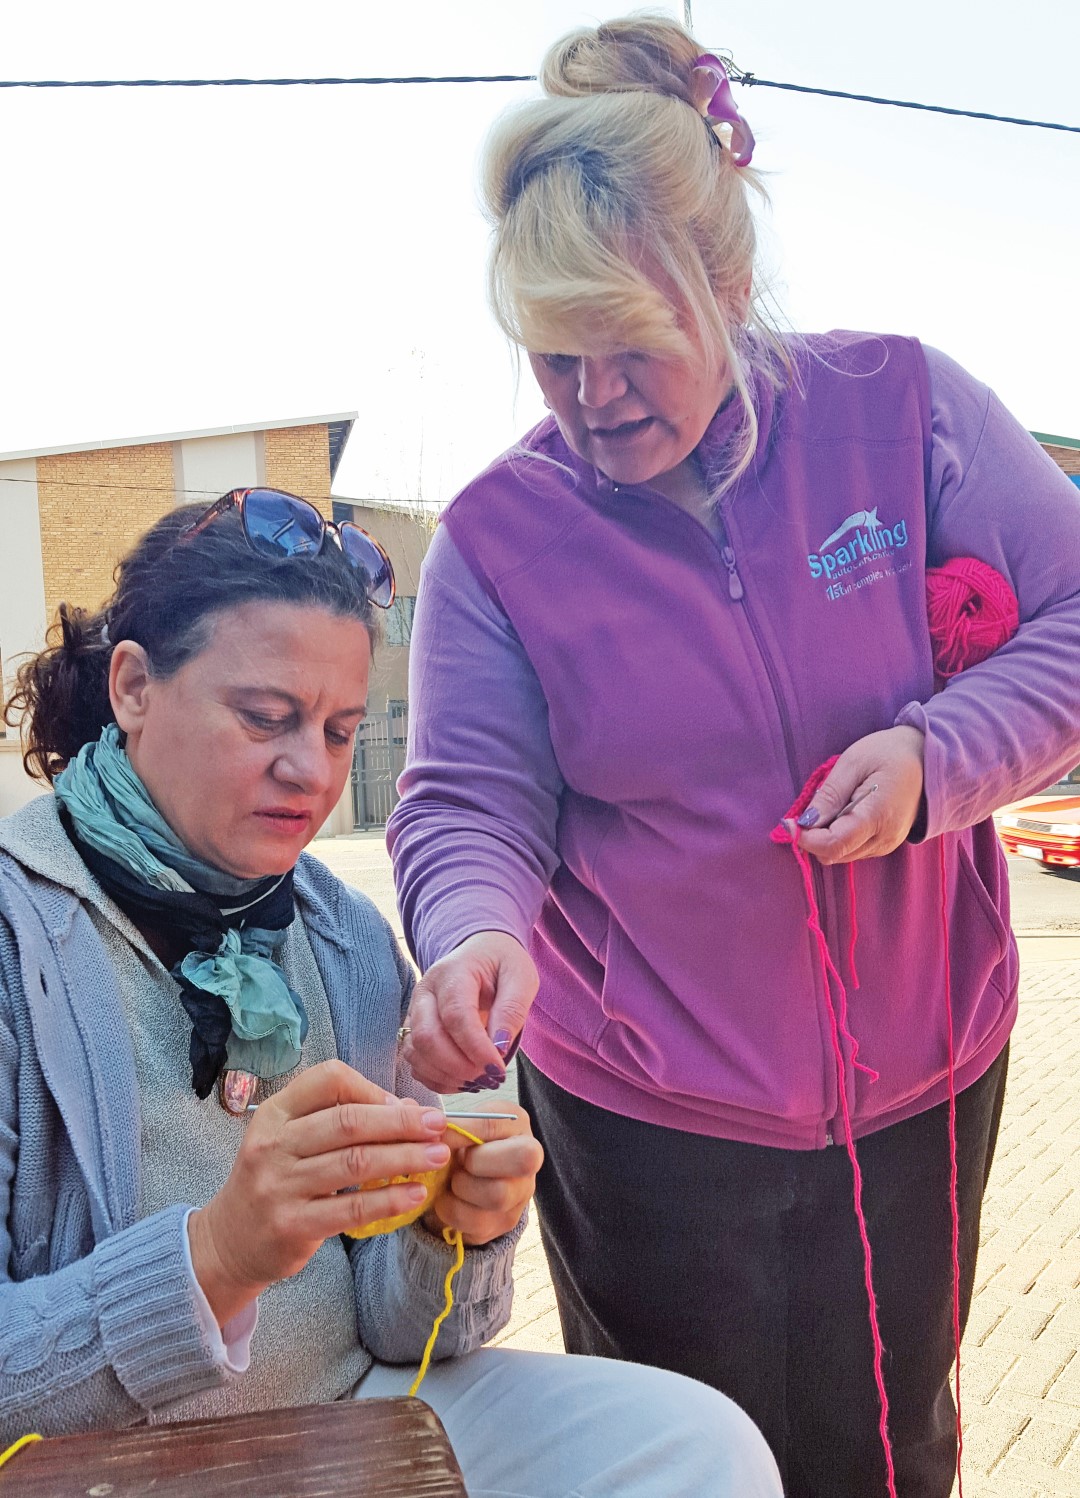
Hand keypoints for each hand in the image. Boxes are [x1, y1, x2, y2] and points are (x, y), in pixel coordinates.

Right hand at [188, 1060, 451, 1326]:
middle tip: (438, 1126)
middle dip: (401, 1122)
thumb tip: (407, 1111)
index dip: (372, 1088)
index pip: (328, 1080)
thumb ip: (339, 1122)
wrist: (229, 1240)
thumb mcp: (291, 1140)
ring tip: (437, 1156)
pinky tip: (415, 1193)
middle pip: (348, 1121)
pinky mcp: (291, 1224)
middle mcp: (273, 1144)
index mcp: (275, 1112)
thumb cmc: (275, 1180)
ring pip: (354, 1162)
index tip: (403, 1105)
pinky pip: (351, 1207)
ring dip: (404, 1157)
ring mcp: (279, 1185)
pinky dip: (389, 1199)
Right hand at [401, 931, 538, 1093]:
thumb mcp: (521, 977)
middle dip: (458, 1066)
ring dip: (447, 1076)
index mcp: (453, 972)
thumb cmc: (502, 965)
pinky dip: (437, 1079)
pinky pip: (415, 1064)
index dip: (475, 1048)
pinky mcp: (413, 1031)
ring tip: (479, 1080)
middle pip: (427, 1037)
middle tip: (489, 1077)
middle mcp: (425, 992)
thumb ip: (512, 1010)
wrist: (482, 954)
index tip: (497, 1069)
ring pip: (416, 1054)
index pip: (456, 1015)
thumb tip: (498, 1048)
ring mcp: (414, 1012)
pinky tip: (463, 1080)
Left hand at [422, 1104, 542, 1245]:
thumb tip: (428, 1125)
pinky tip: (447, 1198)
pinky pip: (477, 1221)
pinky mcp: (504, 1222)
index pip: (495, 1123)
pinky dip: (452, 1209)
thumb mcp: (458, 1126)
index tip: (436, 1135)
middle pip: (522, 1159)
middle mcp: (530, 1158)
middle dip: (478, 1161)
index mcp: (516, 1124)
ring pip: (498, 1194)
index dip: (461, 1131)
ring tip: (452, 1180)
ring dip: (463, 1187)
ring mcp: (521, 1194)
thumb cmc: (461, 1144)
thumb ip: (449, 1124)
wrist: (458, 1179)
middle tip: (458, 1161)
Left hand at [785, 726, 925, 864]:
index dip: (805, 838)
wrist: (928, 758)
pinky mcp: (886, 844)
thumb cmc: (889, 752)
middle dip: (813, 837)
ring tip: (831, 805)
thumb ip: (830, 795)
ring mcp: (888, 845)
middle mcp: (885, 839)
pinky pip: (852, 850)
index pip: (833, 844)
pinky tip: (842, 813)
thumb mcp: (854, 762)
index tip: (789, 822)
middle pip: (834, 854)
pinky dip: (838, 837)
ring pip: (841, 855)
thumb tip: (805, 822)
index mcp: (878, 816)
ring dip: (825, 837)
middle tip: (809, 809)